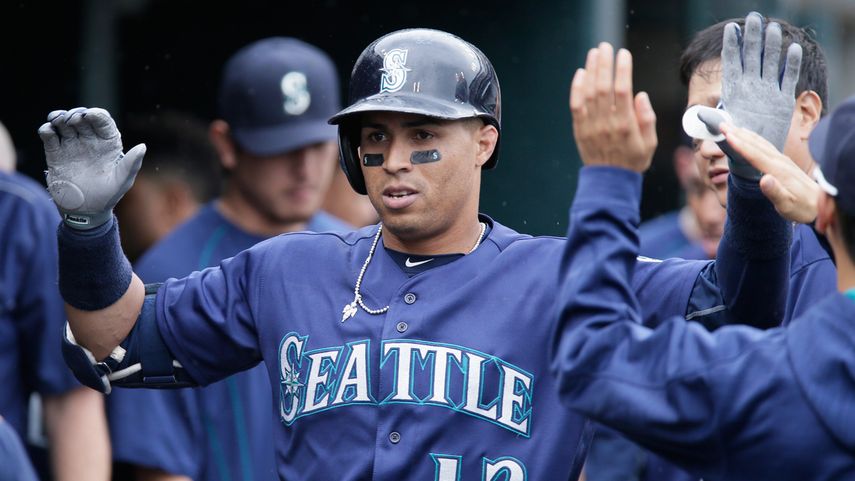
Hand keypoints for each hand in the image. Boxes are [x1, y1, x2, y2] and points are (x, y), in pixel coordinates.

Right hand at [38, 108, 145, 228]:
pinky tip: (48, 131)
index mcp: (108, 144)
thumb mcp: (122, 181)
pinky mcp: (55, 154)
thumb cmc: (107, 196)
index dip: (96, 114)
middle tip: (72, 119)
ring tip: (57, 119)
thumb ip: (132, 163)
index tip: (89, 115)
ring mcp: (72, 146)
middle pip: (82, 118)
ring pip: (64, 124)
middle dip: (76, 114)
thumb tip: (143, 146)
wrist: (84, 212)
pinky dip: (46, 130)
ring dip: (59, 117)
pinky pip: (49, 137)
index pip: (103, 121)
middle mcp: (90, 141)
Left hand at [569, 43, 656, 172]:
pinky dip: (577, 88)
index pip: (623, 91)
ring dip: (591, 71)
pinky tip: (581, 73)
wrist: (609, 182)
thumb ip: (647, 119)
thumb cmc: (633, 161)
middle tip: (605, 47)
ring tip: (594, 53)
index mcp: (626, 125)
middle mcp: (607, 124)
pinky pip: (576, 105)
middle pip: (603, 87)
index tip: (624, 54)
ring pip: (589, 93)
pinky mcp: (579, 129)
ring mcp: (591, 126)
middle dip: (604, 64)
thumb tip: (640, 95)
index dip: (622, 70)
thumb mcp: (650, 143)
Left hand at [720, 12, 802, 179]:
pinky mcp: (782, 99)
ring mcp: (767, 92)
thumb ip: (713, 123)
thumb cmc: (733, 148)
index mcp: (734, 93)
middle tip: (755, 17)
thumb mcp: (721, 135)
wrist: (753, 159)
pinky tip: (793, 49)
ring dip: (771, 45)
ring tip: (772, 27)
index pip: (731, 65)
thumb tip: (699, 113)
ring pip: (770, 63)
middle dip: (752, 37)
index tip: (732, 28)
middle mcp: (751, 88)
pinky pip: (788, 78)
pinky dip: (792, 64)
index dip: (732, 46)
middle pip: (751, 57)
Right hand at [720, 122, 817, 222]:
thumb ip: (775, 192)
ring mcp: (782, 160)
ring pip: (760, 143)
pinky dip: (754, 139)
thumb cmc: (802, 207)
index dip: (740, 144)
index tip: (727, 135)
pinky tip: (749, 137)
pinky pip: (765, 146)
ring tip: (731, 127)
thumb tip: (763, 180)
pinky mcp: (783, 162)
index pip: (755, 154)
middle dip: (738, 134)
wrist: (820, 204)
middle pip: (756, 144)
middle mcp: (780, 161)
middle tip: (722, 125)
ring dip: (744, 134)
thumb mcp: (787, 204)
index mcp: (778, 170)